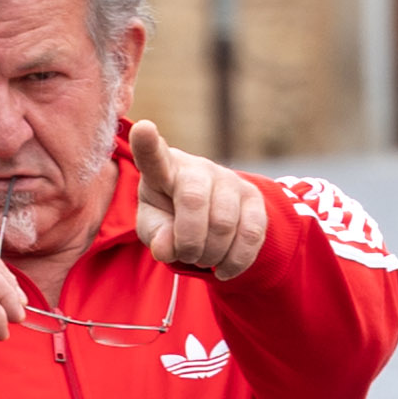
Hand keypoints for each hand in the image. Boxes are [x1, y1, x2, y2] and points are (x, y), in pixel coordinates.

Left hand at [128, 122, 266, 280]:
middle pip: (193, 200)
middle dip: (189, 241)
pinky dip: (235, 261)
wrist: (208, 218)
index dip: (148, 144)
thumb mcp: (153, 227)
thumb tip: (167, 249)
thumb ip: (155, 236)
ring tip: (203, 258)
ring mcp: (229, 179)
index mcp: (164, 170)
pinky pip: (251, 234)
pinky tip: (224, 269)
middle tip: (186, 255)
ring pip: (224, 223)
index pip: (154, 156)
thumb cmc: (169, 217)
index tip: (143, 129)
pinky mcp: (254, 197)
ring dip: (211, 254)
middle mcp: (197, 168)